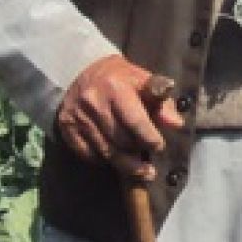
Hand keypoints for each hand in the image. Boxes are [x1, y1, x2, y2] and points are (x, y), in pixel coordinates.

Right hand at [54, 55, 184, 181]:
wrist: (81, 70)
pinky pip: (87, 154)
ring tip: (140, 171)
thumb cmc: (119, 77)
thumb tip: (176, 124)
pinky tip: (114, 159)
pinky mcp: (66, 127)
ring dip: (125, 164)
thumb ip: (161, 102)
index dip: (150, 139)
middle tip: (149, 161)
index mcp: (116, 87)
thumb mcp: (142, 81)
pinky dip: (103, 160)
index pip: (136, 122)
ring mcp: (77, 116)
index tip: (159, 146)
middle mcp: (93, 102)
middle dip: (138, 153)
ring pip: (105, 151)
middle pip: (120, 140)